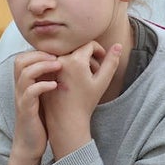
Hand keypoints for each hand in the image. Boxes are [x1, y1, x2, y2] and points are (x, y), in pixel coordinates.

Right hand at [9, 50, 61, 164]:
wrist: (30, 144)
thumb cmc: (40, 119)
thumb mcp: (43, 97)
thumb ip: (46, 81)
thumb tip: (62, 65)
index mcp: (24, 83)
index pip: (24, 57)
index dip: (38, 52)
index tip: (57, 54)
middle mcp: (20, 88)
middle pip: (19, 61)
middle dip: (39, 55)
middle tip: (58, 57)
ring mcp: (21, 99)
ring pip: (24, 73)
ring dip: (42, 66)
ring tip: (59, 66)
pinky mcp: (26, 111)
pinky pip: (29, 93)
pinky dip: (42, 86)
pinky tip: (55, 86)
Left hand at [44, 41, 123, 156]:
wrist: (66, 120)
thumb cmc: (85, 102)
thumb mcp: (102, 82)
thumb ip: (111, 62)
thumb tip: (118, 45)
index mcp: (75, 60)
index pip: (89, 44)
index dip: (99, 50)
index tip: (102, 60)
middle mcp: (61, 60)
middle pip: (78, 49)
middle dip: (89, 57)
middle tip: (95, 71)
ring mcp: (51, 66)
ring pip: (68, 55)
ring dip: (79, 62)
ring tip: (85, 77)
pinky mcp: (46, 72)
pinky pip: (58, 62)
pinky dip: (67, 67)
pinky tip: (73, 81)